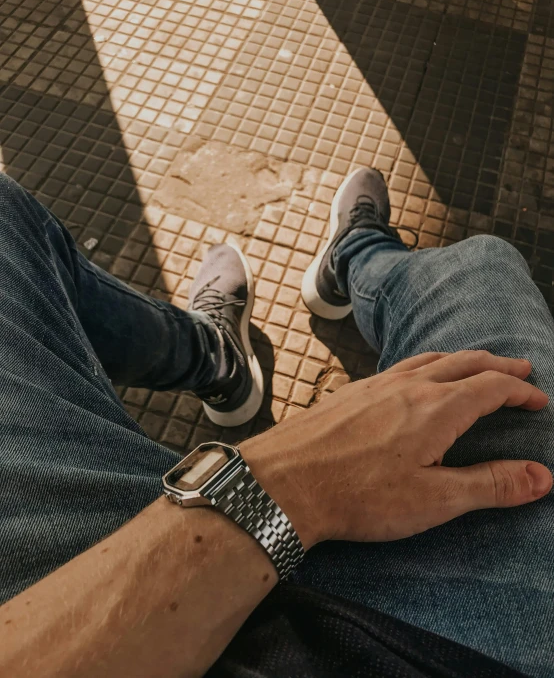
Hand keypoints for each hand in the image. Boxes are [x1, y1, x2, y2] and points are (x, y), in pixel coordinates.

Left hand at [241, 350, 551, 549]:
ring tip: (474, 365)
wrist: (285, 481)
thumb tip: (541, 476)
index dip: (519, 391)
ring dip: (460, 360)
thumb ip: (490, 485)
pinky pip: (399, 366)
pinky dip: (424, 364)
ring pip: (429, 359)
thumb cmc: (359, 495)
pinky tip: (415, 377)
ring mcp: (377, 385)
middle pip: (463, 363)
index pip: (491, 387)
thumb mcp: (434, 499)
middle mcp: (409, 386)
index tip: (537, 399)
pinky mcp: (352, 392)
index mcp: (436, 408)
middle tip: (518, 370)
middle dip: (496, 366)